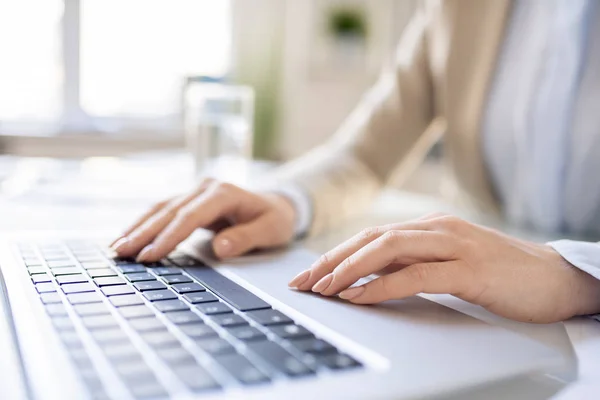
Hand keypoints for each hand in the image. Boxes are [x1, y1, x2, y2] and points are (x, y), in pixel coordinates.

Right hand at [111, 179, 296, 261]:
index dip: (169, 236)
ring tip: (116, 248)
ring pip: (160, 208)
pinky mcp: (190, 201)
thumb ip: (246, 238)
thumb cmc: (274, 219)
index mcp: (224, 193)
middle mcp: (206, 188)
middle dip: (143, 233)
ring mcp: (196, 192)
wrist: (277, 205)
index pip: (190, 216)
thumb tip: (220, 248)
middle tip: (120, 253)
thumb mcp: (271, 230)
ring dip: (138, 228)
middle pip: (169, 211)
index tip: (150, 255)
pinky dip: (144, 224)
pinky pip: (163, 212)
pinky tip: (128, 237)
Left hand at [288, 213, 599, 322]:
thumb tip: (369, 278)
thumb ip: (412, 263)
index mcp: (430, 226)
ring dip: (350, 269)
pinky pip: (417, 274)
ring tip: (323, 288)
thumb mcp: (448, 263)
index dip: (337, 254)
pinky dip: (383, 286)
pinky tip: (360, 297)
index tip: (309, 274)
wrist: (554, 277)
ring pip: (389, 249)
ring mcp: (454, 245)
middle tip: (303, 282)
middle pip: (372, 239)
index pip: (371, 237)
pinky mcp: (470, 269)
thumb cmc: (499, 273)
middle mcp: (437, 229)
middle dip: (332, 260)